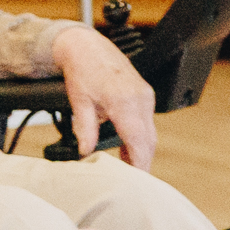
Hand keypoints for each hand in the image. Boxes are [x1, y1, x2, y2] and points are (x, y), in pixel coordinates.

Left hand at [50, 21, 160, 168]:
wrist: (88, 47)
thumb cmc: (82, 70)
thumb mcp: (79, 101)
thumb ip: (85, 129)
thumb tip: (86, 152)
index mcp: (123, 101)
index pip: (138, 140)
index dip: (139, 163)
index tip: (136, 180)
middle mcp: (140, 99)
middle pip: (149, 140)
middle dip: (143, 162)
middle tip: (133, 183)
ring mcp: (145, 97)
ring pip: (150, 133)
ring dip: (141, 152)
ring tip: (127, 169)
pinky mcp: (145, 96)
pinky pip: (147, 123)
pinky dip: (140, 139)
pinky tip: (128, 149)